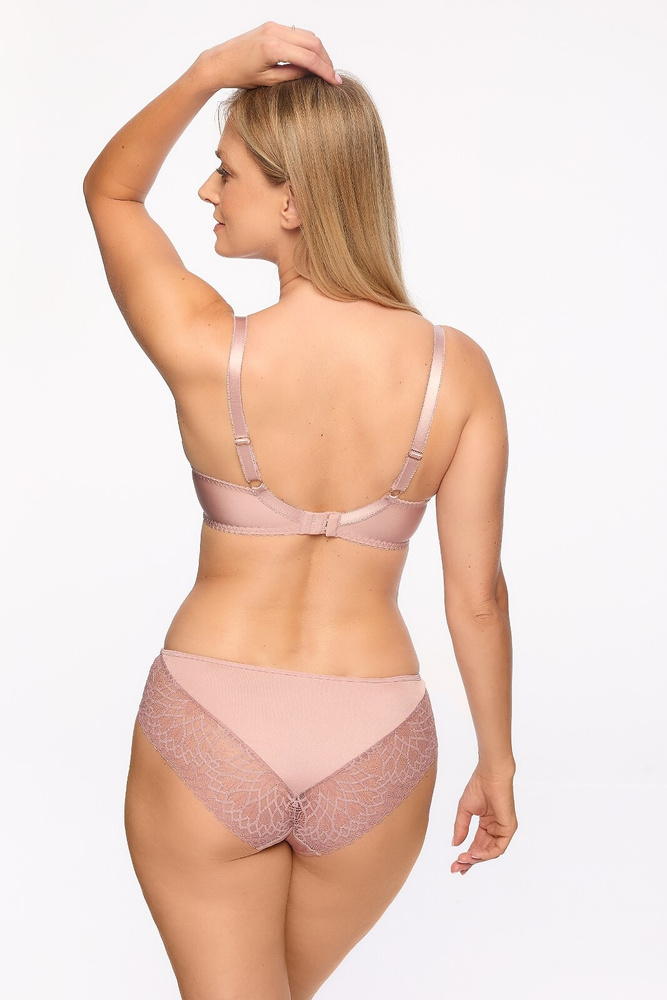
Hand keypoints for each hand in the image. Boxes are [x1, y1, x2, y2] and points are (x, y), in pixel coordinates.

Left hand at [196, 21, 341, 92]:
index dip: (325, 71)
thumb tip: (313, 73)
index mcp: (273, 48)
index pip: (309, 58)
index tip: (336, 82)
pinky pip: (297, 33)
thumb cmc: (239, 76)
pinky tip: (310, 60)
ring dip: (319, 51)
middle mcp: (275, 32)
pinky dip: (307, 45)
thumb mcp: (268, 81)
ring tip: (323, 69)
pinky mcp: (271, 26)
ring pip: (307, 35)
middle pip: (313, 41)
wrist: (219, 62)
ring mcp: (273, 26)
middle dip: (326, 59)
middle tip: (332, 76)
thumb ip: (293, 75)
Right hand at [450, 765, 517, 874]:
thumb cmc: (478, 786)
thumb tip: (455, 845)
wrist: (489, 774)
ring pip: (490, 852)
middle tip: (455, 869)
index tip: (454, 866)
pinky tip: (473, 853)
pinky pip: (498, 847)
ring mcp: (503, 830)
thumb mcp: (464, 810)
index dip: (466, 857)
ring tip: (462, 860)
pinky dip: (486, 853)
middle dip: (469, 862)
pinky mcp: (509, 828)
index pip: (477, 846)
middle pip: (483, 852)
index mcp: (487, 825)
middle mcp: (496, 829)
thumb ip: (460, 828)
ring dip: (476, 859)